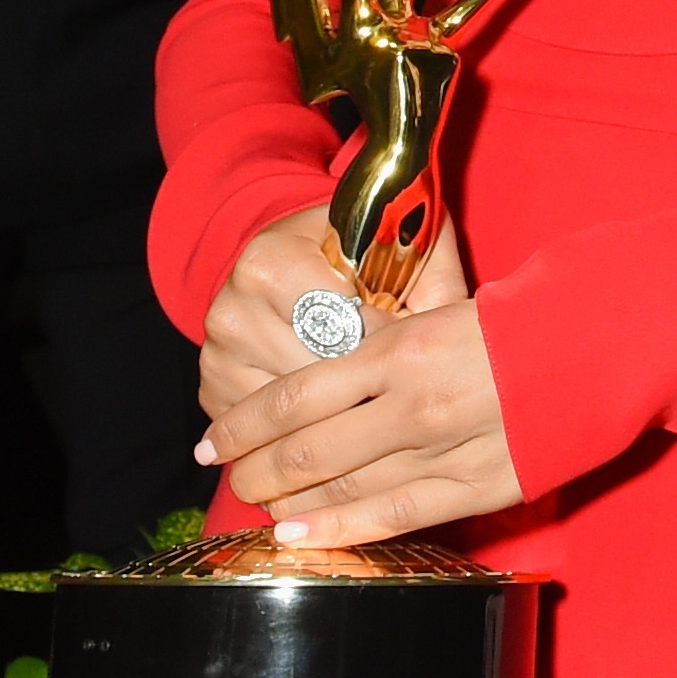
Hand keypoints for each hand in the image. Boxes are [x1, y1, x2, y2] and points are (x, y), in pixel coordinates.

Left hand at [195, 292, 518, 548]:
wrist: (604, 342)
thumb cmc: (521, 320)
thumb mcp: (440, 312)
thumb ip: (383, 343)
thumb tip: (325, 375)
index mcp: (401, 350)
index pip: (295, 396)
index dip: (244, 423)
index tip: (213, 439)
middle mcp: (413, 405)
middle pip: (307, 447)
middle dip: (255, 466)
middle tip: (228, 475)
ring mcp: (445, 450)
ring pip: (343, 484)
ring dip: (288, 498)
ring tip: (257, 503)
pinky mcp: (478, 486)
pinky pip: (395, 514)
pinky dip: (341, 526)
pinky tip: (301, 533)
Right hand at [200, 206, 463, 426]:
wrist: (298, 253)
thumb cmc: (361, 251)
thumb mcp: (401, 243)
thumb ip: (433, 279)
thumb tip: (462, 333)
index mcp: (271, 262)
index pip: (342, 325)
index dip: (390, 343)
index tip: (419, 353)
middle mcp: (233, 310)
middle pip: (316, 376)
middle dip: (368, 384)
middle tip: (404, 387)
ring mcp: (218, 356)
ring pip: (295, 414)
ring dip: (341, 414)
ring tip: (376, 404)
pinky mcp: (214, 392)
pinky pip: (268, 434)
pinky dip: (309, 432)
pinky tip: (342, 423)